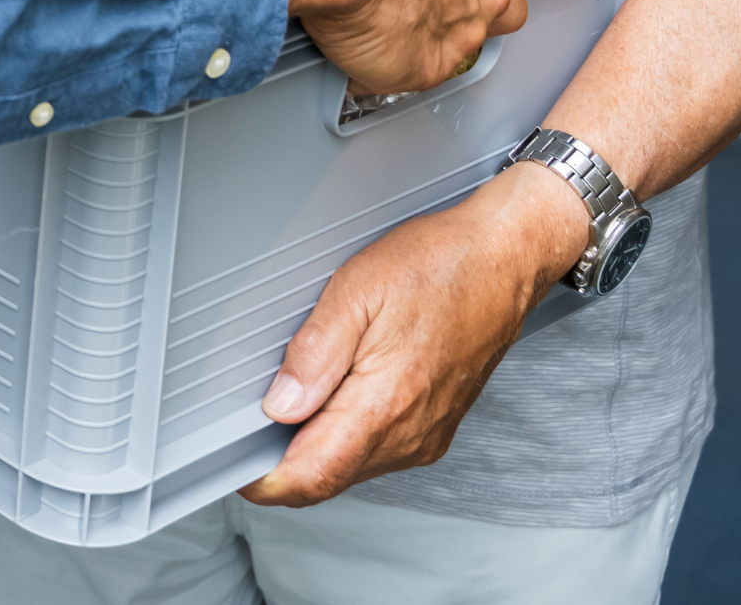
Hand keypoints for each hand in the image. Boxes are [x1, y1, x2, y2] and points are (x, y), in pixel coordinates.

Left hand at [239, 163, 588, 505]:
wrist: (505, 258)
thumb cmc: (441, 266)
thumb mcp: (356, 292)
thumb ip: (312, 356)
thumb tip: (279, 405)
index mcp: (386, 405)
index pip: (312, 476)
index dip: (265, 483)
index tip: (235, 469)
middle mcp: (410, 433)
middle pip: (327, 476)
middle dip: (282, 461)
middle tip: (247, 424)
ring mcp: (426, 435)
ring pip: (351, 466)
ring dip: (314, 446)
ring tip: (293, 396)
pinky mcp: (435, 427)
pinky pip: (377, 450)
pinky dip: (345, 435)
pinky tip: (334, 394)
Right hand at [252, 0, 526, 94]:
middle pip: (492, 14)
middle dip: (456, 14)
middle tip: (407, 7)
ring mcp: (462, 30)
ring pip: (449, 51)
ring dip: (412, 43)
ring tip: (366, 28)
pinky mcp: (426, 67)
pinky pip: (401, 78)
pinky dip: (373, 69)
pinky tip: (346, 48)